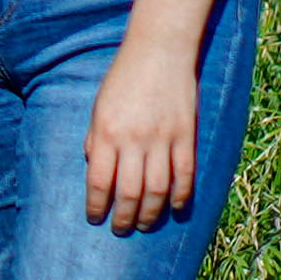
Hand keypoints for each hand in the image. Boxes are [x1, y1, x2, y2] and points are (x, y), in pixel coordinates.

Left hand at [82, 42, 199, 232]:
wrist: (159, 50)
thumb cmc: (123, 78)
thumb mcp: (98, 107)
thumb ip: (95, 140)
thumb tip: (94, 170)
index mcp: (107, 132)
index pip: (99, 181)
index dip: (96, 205)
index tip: (95, 218)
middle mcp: (134, 139)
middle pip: (129, 192)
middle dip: (123, 218)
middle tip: (120, 229)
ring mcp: (163, 138)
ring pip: (158, 189)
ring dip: (150, 213)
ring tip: (144, 224)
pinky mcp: (186, 135)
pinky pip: (185, 174)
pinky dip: (181, 196)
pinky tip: (175, 208)